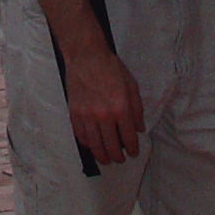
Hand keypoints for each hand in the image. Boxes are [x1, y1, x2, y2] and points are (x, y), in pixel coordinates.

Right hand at [63, 40, 146, 165]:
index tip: (133, 152)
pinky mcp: (74, 112)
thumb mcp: (131, 84)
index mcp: (121, 107)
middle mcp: (104, 114)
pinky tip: (92, 145)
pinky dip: (87, 144)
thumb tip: (139, 129)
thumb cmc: (110, 67)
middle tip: (120, 159)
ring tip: (106, 159)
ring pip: (95, 146)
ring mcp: (87, 115)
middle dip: (118, 157)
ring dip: (102, 156)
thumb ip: (137, 108)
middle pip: (112, 147)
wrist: (86, 54)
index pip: (129, 138)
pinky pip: (81, 136)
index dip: (133, 149)